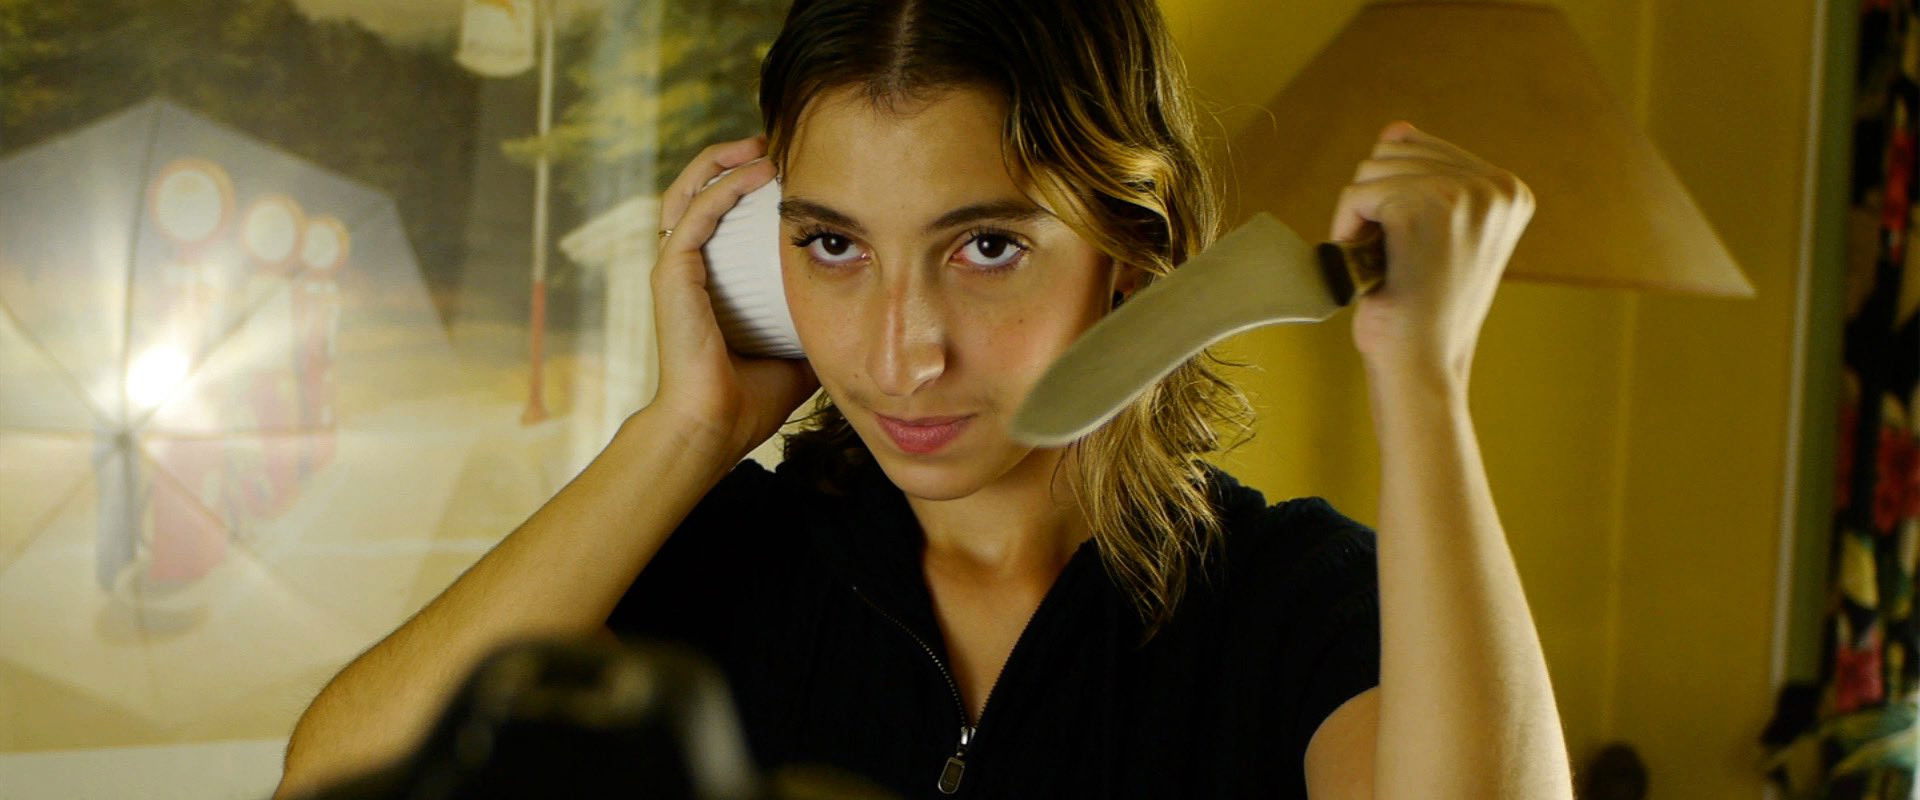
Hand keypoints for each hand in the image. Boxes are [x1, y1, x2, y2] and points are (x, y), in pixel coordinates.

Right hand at [649, 134, 818, 461]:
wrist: (716, 427)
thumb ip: (818, 322)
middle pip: (699, 189)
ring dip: (726, 159)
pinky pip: (696, 211)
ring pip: (690, 189)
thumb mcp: (799, 347)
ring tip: (763, 144)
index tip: (789, 172)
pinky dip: (725, 184)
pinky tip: (756, 171)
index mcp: (708, 281)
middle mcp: (685, 266)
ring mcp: (675, 266)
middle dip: (734, 158)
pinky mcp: (672, 271)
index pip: (719, 215)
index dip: (747, 185)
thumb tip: (862, 307)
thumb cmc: (751, 398)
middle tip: (775, 144)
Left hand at [1329, 120, 1533, 387]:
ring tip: (1383, 265)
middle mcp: (1497, 186)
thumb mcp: (1432, 234)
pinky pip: (1358, 193)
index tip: (1411, 247)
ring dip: (1360, 218)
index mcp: (1509, 190)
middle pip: (1393, 151)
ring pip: (1372, 168)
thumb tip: (1397, 128)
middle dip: (1375, 203)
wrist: (1421, 366)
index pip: (1419, 147)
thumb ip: (1422, 178)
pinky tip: (1367, 266)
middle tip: (1391, 260)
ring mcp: (1467, 193)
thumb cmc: (1420, 309)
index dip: (1393, 196)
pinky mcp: (1429, 206)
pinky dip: (1348, 229)